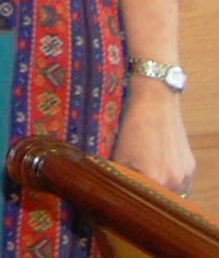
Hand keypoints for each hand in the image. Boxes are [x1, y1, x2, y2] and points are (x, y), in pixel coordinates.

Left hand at [115, 80, 195, 196]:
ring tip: (145, 176)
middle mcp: (175, 181)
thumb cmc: (134, 124)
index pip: (142, 202)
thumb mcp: (119, 151)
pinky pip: (180, 182)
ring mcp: (186, 174)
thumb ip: (119, 174)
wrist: (156, 101)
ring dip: (159, 189)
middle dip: (147, 195)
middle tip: (134, 188)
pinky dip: (168, 179)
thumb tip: (112, 189)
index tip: (123, 198)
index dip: (132, 200)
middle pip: (158, 200)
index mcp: (155, 180)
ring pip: (171, 193)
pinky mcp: (191, 166)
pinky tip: (156, 167)